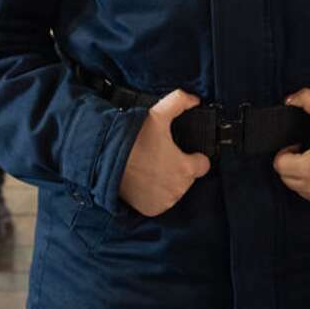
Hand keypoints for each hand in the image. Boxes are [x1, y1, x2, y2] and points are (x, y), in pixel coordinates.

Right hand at [118, 89, 210, 217]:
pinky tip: (145, 181)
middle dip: (178, 168)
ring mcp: (165, 201)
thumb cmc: (134, 138)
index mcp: (186, 168)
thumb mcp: (158, 114)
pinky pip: (161, 202)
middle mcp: (179, 188)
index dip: (194, 157)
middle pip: (188, 177)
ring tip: (151, 168)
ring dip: (167, 181)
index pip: (203, 165)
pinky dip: (155, 194)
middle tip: (161, 157)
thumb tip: (194, 99)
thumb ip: (179, 102)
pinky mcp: (152, 209)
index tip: (184, 153)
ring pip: (174, 190)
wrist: (106, 160)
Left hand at [274, 89, 309, 211]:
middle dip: (293, 164)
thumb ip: (306, 99)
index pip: (279, 164)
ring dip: (303, 177)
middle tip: (308, 153)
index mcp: (308, 167)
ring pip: (298, 188)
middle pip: (286, 177)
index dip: (287, 153)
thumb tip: (288, 101)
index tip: (299, 146)